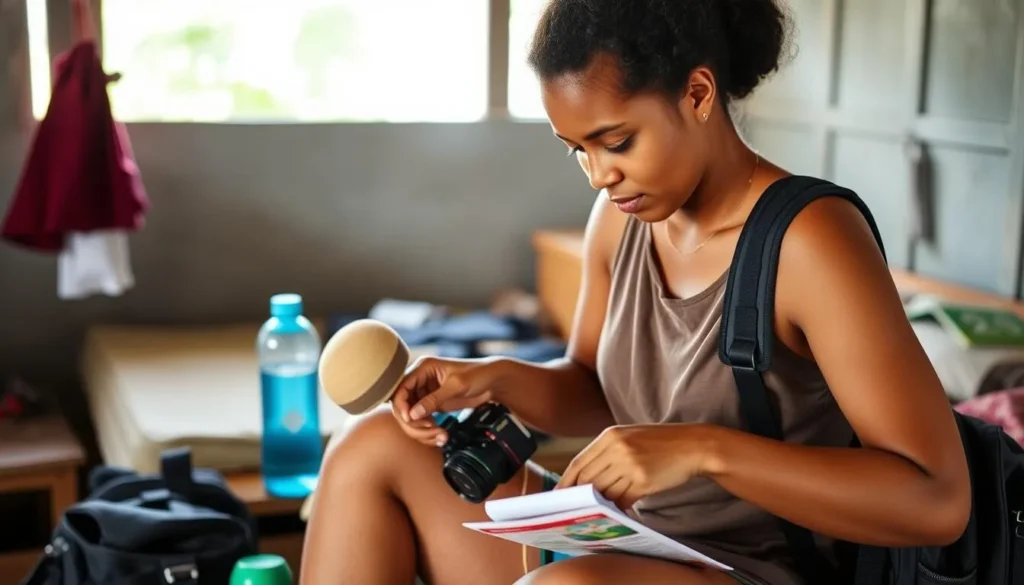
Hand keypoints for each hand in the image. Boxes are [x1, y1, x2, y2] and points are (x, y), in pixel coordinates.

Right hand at [391, 356, 508, 446]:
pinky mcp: (432, 405)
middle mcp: (421, 380)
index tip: (410, 419)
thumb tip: (412, 415)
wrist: (493, 381)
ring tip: (440, 434)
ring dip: (421, 430)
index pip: (400, 388)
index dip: (401, 405)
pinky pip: (421, 421)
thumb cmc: (478, 374)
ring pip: (410, 416)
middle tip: (429, 429)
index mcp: (423, 368)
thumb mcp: (456, 386)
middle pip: (402, 405)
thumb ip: (434, 399)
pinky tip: (440, 434)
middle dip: (412, 421)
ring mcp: (425, 393)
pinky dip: (428, 431)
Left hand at [555, 424, 716, 509]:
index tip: (558, 495)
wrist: (693, 445)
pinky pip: (623, 499)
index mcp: (610, 436)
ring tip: (606, 506)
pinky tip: (623, 506)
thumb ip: (607, 453)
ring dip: (604, 502)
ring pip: (605, 492)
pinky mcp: (644, 481)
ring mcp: (630, 465)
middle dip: (581, 496)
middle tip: (577, 508)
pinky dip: (620, 506)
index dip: (566, 482)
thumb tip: (583, 479)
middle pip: (587, 479)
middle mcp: (617, 449)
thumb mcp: (629, 437)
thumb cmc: (661, 443)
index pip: (578, 463)